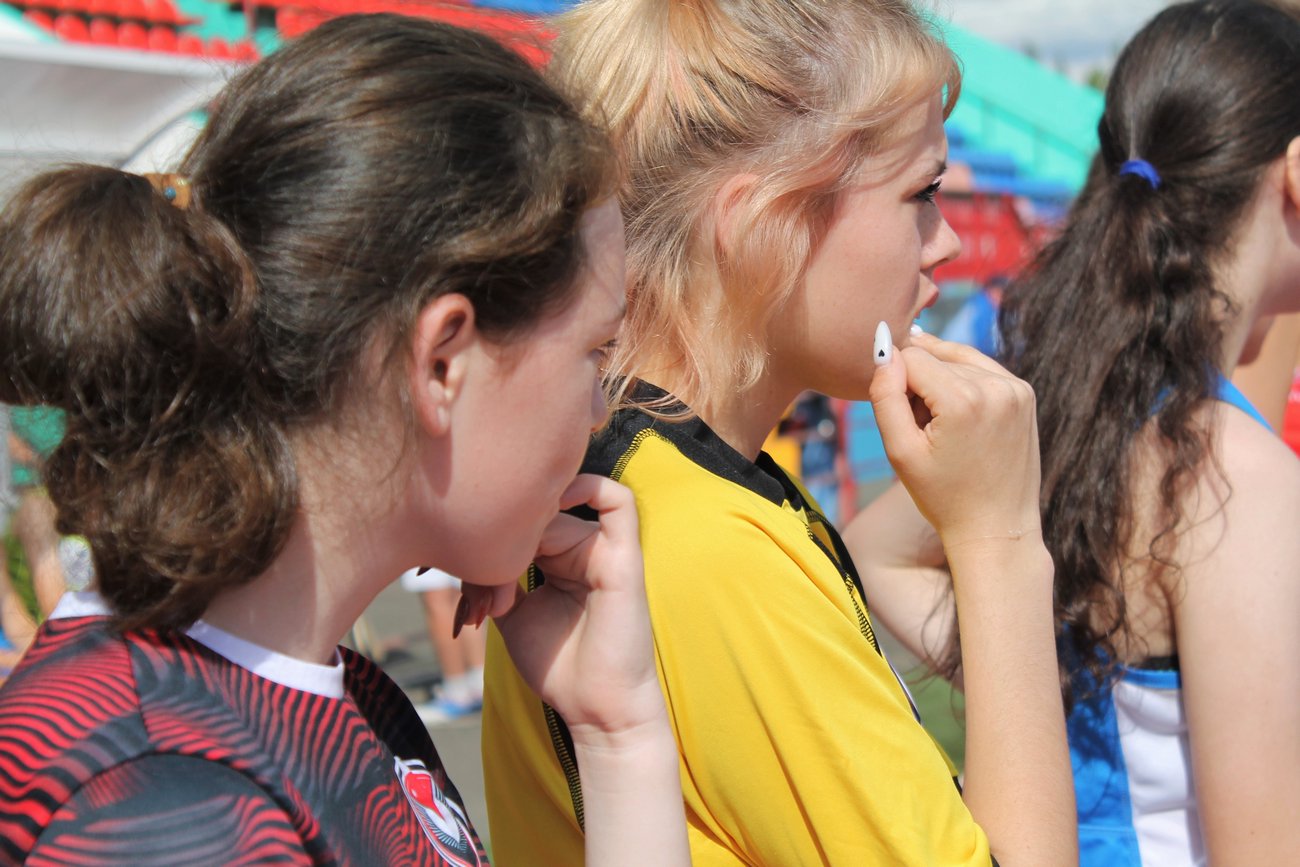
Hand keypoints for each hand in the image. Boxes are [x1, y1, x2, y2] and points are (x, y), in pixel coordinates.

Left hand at [461, 474, 663, 742]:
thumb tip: (469, 544)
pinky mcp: (625, 557)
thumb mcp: (512, 614)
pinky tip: (553, 507)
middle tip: (478, 600)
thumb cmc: (558, 666)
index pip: (521, 523)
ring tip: (503, 596)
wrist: (594, 708)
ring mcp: (605, 549)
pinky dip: (588, 488)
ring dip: (520, 541)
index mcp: (560, 558)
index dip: (488, 544)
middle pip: (534, 513)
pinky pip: (618, 501)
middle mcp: (584, 547)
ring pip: (556, 508)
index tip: (469, 595)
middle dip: (498, 546)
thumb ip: (495, 575)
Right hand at [870, 327, 1041, 549]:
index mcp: (964, 400)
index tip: (906, 422)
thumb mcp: (900, 451)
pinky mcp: (1025, 393)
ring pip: (957, 359)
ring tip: (945, 427)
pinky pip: (981, 369)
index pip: (910, 357)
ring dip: (941, 383)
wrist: (996, 528)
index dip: (897, 385)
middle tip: (926, 430)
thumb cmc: (943, 497)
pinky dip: (964, 384)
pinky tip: (961, 419)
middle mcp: (996, 386)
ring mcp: (1016, 388)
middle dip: (920, 384)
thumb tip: (883, 350)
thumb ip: (884, 395)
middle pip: (935, 356)